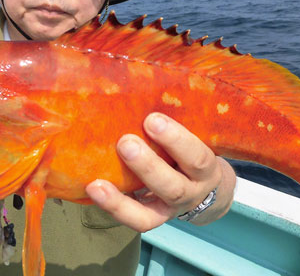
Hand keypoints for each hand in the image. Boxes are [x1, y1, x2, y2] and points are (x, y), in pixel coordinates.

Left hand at [85, 112, 235, 230]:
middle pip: (173, 186)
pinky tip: (93, 190)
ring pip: (150, 213)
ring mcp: (170, 209)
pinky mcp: (152, 219)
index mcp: (205, 167)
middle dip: (148, 165)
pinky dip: (113, 208)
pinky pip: (134, 221)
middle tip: (125, 142)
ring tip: (97, 183)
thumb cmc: (191, 147)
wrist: (206, 186)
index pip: (197, 157)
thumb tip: (146, 78)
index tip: (152, 118)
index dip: (176, 140)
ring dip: (121, 197)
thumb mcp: (197, 133)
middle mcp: (191, 192)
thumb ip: (179, 116)